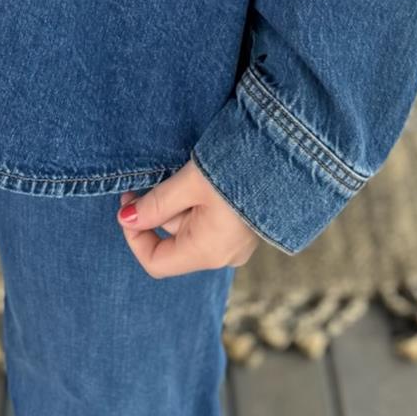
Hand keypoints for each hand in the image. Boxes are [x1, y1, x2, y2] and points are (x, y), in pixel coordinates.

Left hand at [115, 158, 260, 274]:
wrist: (290, 153)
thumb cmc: (239, 168)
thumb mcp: (191, 182)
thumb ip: (156, 203)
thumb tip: (126, 219)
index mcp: (208, 252)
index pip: (156, 262)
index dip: (135, 236)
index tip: (128, 201)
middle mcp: (222, 255)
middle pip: (172, 240)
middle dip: (157, 208)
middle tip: (151, 174)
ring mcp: (235, 242)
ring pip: (189, 226)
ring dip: (178, 200)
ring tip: (185, 170)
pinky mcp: (243, 227)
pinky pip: (208, 221)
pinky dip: (196, 202)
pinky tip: (202, 177)